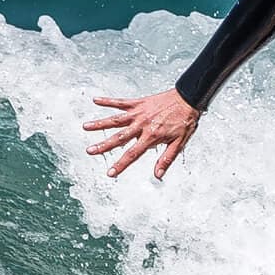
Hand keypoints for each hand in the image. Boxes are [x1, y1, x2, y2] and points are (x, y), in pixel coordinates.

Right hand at [84, 87, 200, 180]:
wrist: (189, 99)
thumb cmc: (184, 121)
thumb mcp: (179, 143)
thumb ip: (166, 159)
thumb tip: (158, 175)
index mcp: (151, 136)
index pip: (133, 154)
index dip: (121, 164)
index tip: (110, 173)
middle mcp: (142, 125)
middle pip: (119, 137)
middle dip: (103, 145)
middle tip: (89, 151)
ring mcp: (138, 113)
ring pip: (115, 119)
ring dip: (100, 123)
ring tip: (85, 127)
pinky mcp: (139, 102)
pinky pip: (121, 102)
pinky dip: (108, 101)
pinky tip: (96, 100)